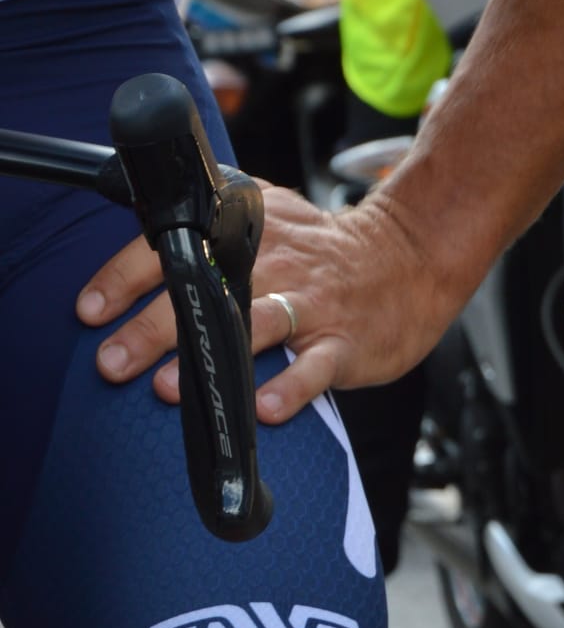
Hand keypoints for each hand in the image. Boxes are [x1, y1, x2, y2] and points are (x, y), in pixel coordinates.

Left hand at [79, 182, 456, 426]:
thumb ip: (207, 233)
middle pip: (202, 289)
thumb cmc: (323, 252)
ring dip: (208, 357)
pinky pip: (313, 368)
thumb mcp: (265, 218)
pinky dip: (288, 388)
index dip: (124, 277)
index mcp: (244, 227)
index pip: (172, 244)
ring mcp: (311, 303)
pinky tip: (261, 408)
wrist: (409, 259)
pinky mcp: (345, 343)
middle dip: (150, 328)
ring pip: (251, 325)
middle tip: (111, 361)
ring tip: (168, 388)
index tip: (89, 310)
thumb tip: (135, 264)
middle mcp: (274, 260)